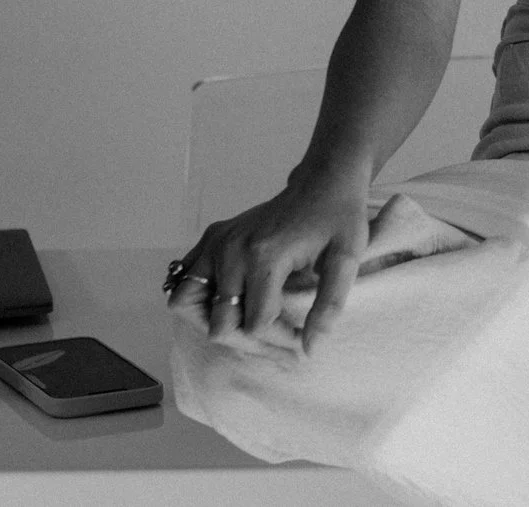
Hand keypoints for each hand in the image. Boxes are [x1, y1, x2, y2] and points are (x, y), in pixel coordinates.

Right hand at [167, 174, 371, 353]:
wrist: (324, 179)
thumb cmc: (339, 217)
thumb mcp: (345, 260)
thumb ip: (328, 307)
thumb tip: (309, 350)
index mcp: (264, 256)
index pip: (255, 325)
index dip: (280, 341)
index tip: (301, 340)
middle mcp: (231, 249)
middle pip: (219, 323)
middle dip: (250, 342)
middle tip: (277, 340)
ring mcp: (216, 241)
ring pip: (186, 304)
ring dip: (213, 322)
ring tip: (245, 326)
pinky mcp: (211, 236)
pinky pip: (183, 279)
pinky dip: (199, 299)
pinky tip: (232, 303)